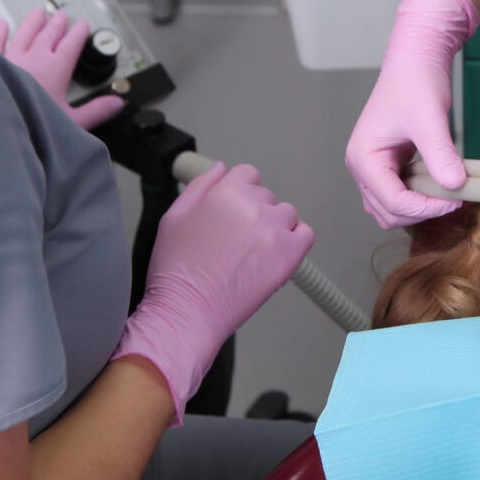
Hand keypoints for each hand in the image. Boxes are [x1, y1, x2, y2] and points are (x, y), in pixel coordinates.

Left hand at [0, 9, 124, 129]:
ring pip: (24, 34)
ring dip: (33, 23)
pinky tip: (1, 25)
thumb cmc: (32, 122)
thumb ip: (97, 111)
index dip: (79, 33)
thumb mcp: (73, 122)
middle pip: (48, 35)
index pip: (71, 45)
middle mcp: (33, 59)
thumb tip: (117, 103)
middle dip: (57, 24)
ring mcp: (11, 59)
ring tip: (39, 14)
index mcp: (55, 70)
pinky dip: (0, 32)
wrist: (0, 122)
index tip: (82, 25)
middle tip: (62, 15)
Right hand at [111, 162, 314, 424]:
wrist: (188, 310)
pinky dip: (296, 241)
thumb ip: (200, 186)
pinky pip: (306, 234)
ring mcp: (275, 230)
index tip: (234, 211)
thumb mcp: (174, 217)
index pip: (248, 174)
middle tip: (236, 241)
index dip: (240, 192)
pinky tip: (278, 254)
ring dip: (275, 227)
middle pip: (266, 197)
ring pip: (287, 214)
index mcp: (226, 193)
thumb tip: (222, 169)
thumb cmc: (176, 269)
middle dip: (254, 213)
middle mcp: (254, 207)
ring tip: (254, 252)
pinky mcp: (290, 254)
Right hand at [344, 0, 479, 228]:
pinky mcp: (387, 167)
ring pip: (391, 211)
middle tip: (455, 199)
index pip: (392, 201)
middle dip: (421, 212)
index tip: (457, 200)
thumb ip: (440, 154)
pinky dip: (419, 200)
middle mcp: (362, 168)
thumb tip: (455, 187)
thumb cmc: (416, 83)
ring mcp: (373, 170)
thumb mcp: (430, 119)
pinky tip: (440, 185)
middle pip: (388, 213)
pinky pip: (399, 197)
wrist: (416, 61)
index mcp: (363, 158)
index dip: (426, 208)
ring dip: (418, 210)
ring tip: (447, 193)